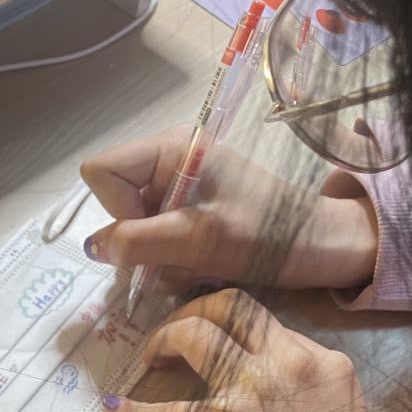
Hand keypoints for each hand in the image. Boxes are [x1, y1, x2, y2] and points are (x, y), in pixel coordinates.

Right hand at [79, 127, 377, 291]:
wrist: (320, 247)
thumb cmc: (265, 234)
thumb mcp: (195, 240)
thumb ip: (137, 242)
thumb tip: (92, 247)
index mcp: (172, 147)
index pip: (102, 172)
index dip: (114, 209)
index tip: (151, 235)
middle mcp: (172, 159)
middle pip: (117, 201)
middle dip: (140, 238)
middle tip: (177, 256)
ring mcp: (182, 185)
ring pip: (135, 225)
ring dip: (158, 255)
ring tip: (197, 263)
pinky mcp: (192, 208)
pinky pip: (157, 235)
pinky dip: (172, 257)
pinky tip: (201, 264)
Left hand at [103, 289, 380, 411]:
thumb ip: (315, 390)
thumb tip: (280, 385)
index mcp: (326, 364)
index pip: (273, 326)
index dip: (242, 332)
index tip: (223, 344)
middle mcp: (285, 363)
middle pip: (233, 306)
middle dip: (199, 308)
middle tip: (179, 330)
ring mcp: (245, 389)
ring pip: (195, 333)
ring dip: (166, 336)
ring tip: (151, 355)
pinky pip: (162, 411)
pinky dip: (135, 410)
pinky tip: (116, 407)